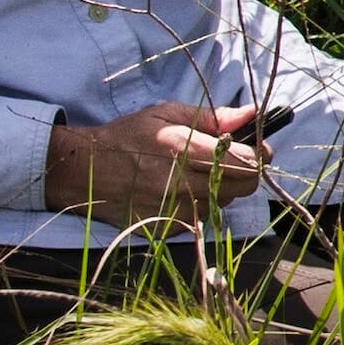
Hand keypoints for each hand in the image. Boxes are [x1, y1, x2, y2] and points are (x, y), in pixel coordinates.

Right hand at [45, 102, 270, 224]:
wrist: (84, 171)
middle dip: (246, 172)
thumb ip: (214, 118)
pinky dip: (199, 205)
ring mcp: (173, 212)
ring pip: (223, 204)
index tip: (257, 147)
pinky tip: (179, 190)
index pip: (247, 164)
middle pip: (243, 188)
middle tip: (234, 159)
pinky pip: (201, 219)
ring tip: (197, 173)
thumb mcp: (168, 114)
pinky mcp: (165, 230)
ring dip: (221, 189)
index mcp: (184, 151)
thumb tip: (252, 114)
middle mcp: (181, 186)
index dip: (259, 154)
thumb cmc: (128, 136)